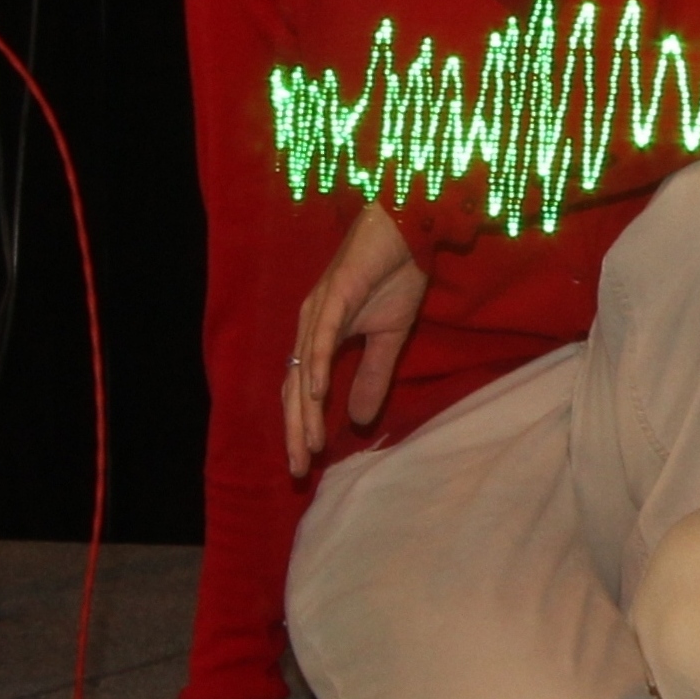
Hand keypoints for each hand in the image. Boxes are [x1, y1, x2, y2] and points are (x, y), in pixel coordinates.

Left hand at [285, 202, 428, 476]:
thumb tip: (359, 420)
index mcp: (320, 337)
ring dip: (302, 411)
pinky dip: (316, 366)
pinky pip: (322, 336)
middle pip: (293, 388)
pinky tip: (315, 394)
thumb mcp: (389, 338)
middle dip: (295, 431)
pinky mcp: (335, 295)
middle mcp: (310, 327)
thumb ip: (372, 377)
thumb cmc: (394, 275)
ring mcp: (319, 310)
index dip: (302, 427)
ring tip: (307, 445)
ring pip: (304, 369)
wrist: (406, 229)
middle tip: (298, 469)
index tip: (306, 463)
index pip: (302, 392)